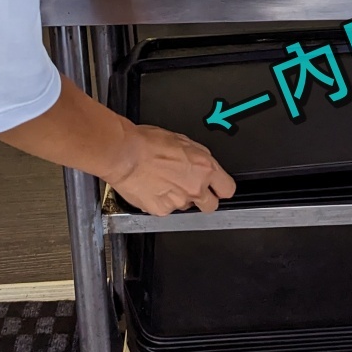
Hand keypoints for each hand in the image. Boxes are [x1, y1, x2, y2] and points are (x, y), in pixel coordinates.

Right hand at [107, 124, 235, 214]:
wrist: (124, 154)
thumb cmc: (148, 143)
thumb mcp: (183, 141)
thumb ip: (200, 157)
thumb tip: (204, 164)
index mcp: (205, 168)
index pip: (228, 189)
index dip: (222, 188)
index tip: (218, 188)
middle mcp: (195, 188)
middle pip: (211, 205)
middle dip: (205, 199)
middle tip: (191, 187)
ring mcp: (178, 202)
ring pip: (186, 207)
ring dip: (180, 197)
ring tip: (165, 181)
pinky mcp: (161, 211)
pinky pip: (166, 209)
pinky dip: (162, 201)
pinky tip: (154, 187)